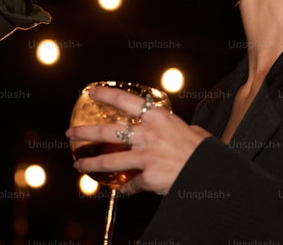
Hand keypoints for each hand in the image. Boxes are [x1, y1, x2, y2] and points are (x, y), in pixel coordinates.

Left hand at [66, 85, 211, 195]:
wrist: (210, 172)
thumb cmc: (202, 151)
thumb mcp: (189, 130)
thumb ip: (174, 128)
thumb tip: (174, 129)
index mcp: (158, 118)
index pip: (125, 101)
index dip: (105, 95)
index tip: (90, 92)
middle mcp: (148, 134)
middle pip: (107, 131)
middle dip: (85, 132)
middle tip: (71, 133)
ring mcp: (146, 156)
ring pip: (109, 161)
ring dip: (90, 163)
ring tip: (78, 165)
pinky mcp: (147, 176)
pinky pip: (132, 184)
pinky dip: (128, 188)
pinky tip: (126, 190)